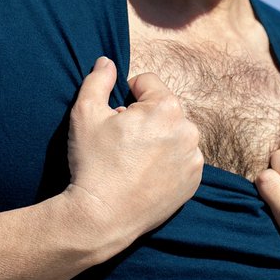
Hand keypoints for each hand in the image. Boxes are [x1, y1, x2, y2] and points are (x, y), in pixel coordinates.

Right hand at [65, 57, 202, 245]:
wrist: (101, 218)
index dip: (126, 96)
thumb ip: (98, 81)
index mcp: (166, 107)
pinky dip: (167, 161)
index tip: (115, 118)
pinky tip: (145, 174)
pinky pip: (181, 158)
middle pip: (163, 107)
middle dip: (144, 117)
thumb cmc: (92, 163)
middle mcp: (188, 129)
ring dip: (158, 138)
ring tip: (133, 159)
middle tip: (122, 141)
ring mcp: (194, 158)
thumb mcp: (85, 114)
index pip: (147, 82)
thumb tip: (107, 62)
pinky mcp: (193, 181)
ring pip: (173, 132)